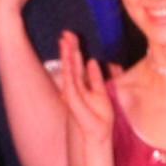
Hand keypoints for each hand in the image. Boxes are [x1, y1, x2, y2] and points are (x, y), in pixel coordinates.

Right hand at [57, 30, 114, 151]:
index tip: (72, 36)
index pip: (76, 63)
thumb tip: (92, 61)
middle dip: (68, 48)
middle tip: (66, 32)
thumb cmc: (100, 116)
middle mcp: (72, 87)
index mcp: (80, 85)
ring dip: (66, 54)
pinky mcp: (71, 98)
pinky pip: (70, 80)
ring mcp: (70, 92)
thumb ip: (96, 77)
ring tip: (64, 40)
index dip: (74, 50)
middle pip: (70, 63)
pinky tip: (68, 57)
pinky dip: (69, 68)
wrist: (99, 132)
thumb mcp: (101, 90)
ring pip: (68, 69)